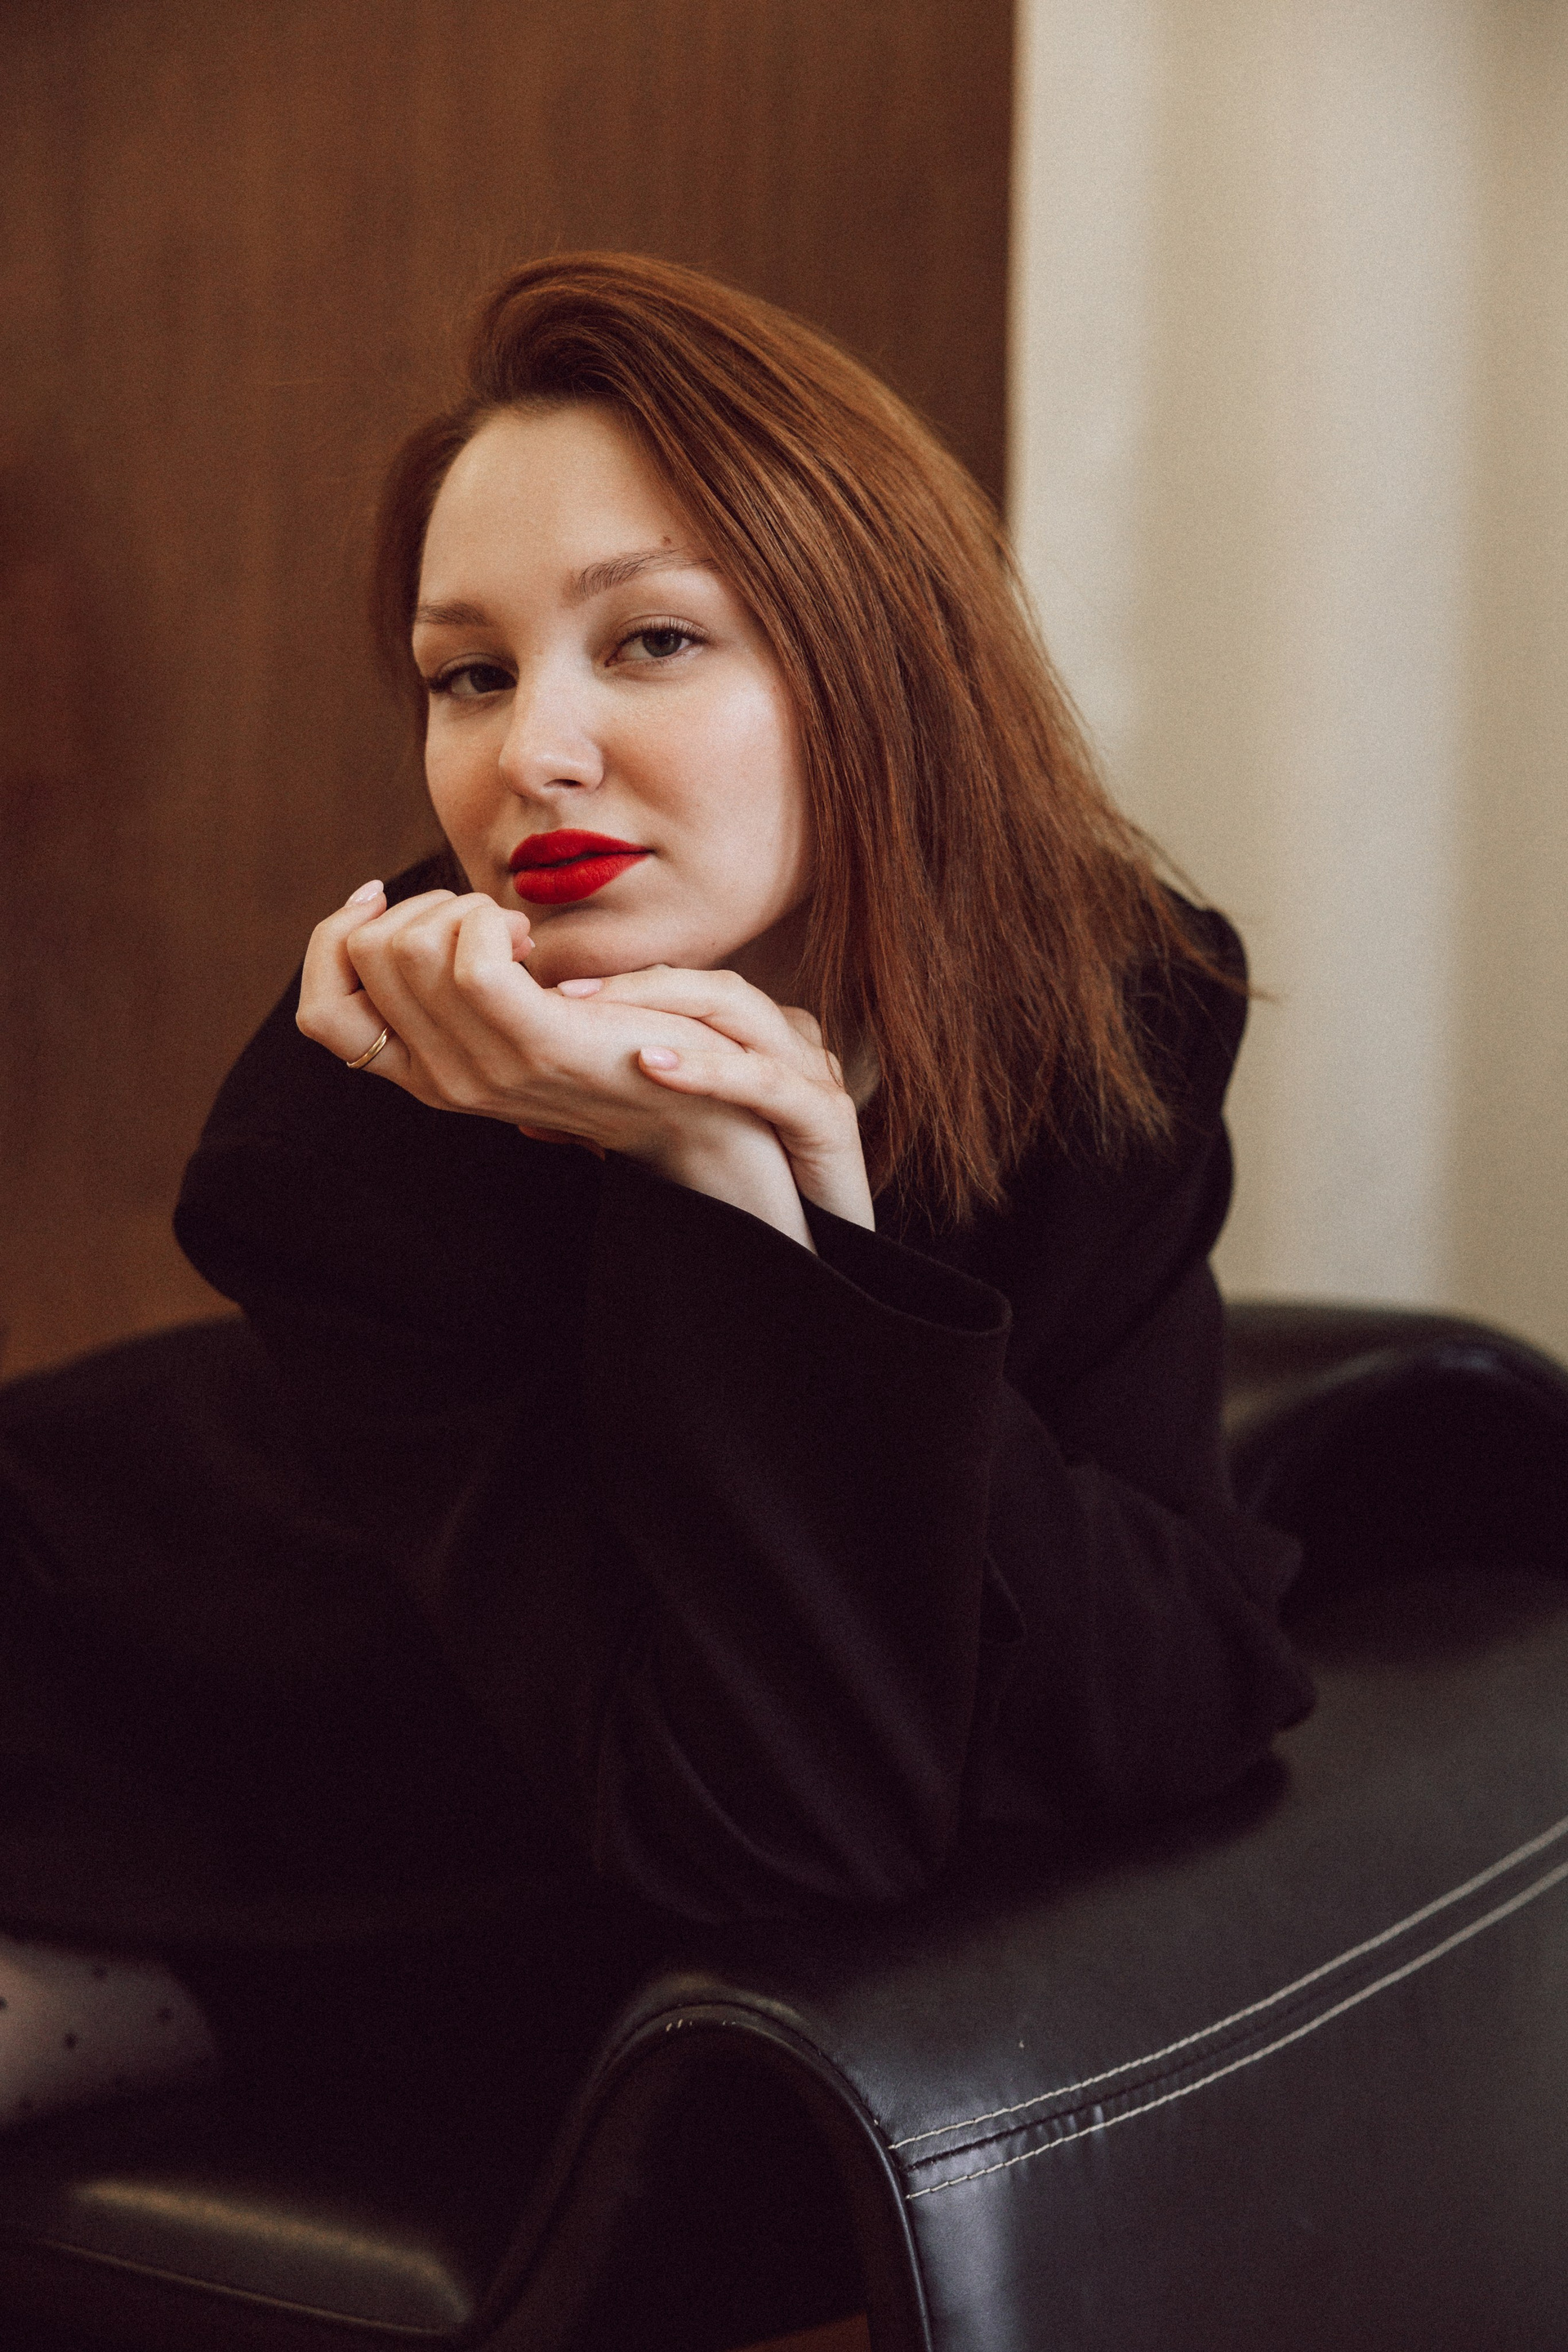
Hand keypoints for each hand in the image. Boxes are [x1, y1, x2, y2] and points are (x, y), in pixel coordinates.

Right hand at [296, 885, 818, 1243]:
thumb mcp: (509, 1014)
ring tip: (514, 930)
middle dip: (419, 907)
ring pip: (411, 950)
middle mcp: (441, 1081)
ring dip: (460, 908)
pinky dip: (489, 921)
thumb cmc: (612, 1043)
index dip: (336, 939)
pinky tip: (529, 936)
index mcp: (424, 1073)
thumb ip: (446, 981)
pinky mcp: (536, 1045)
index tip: (381, 898)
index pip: (322, 1010)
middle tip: (485, 921)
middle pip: (369, 959)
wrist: (696, 1106)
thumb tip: (385, 912)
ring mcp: (484, 1070)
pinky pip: (471, 960)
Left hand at [559, 964, 873, 1230]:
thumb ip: (618, 1129)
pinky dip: (707, 1068)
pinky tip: (651, 1065)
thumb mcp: (679, 1152)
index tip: (557, 992)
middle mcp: (789, 1044)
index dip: (624, 985)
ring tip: (592, 1014)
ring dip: (662, 1006)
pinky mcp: (828, 1120)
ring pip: (740, 1011)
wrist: (828, 1263)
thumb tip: (531, 1121)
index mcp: (758, 1043)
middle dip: (635, 983)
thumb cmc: (754, 1208)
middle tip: (563, 993)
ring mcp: (813, 1076)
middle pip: (712, 986)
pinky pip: (765, 1080)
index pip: (689, 992)